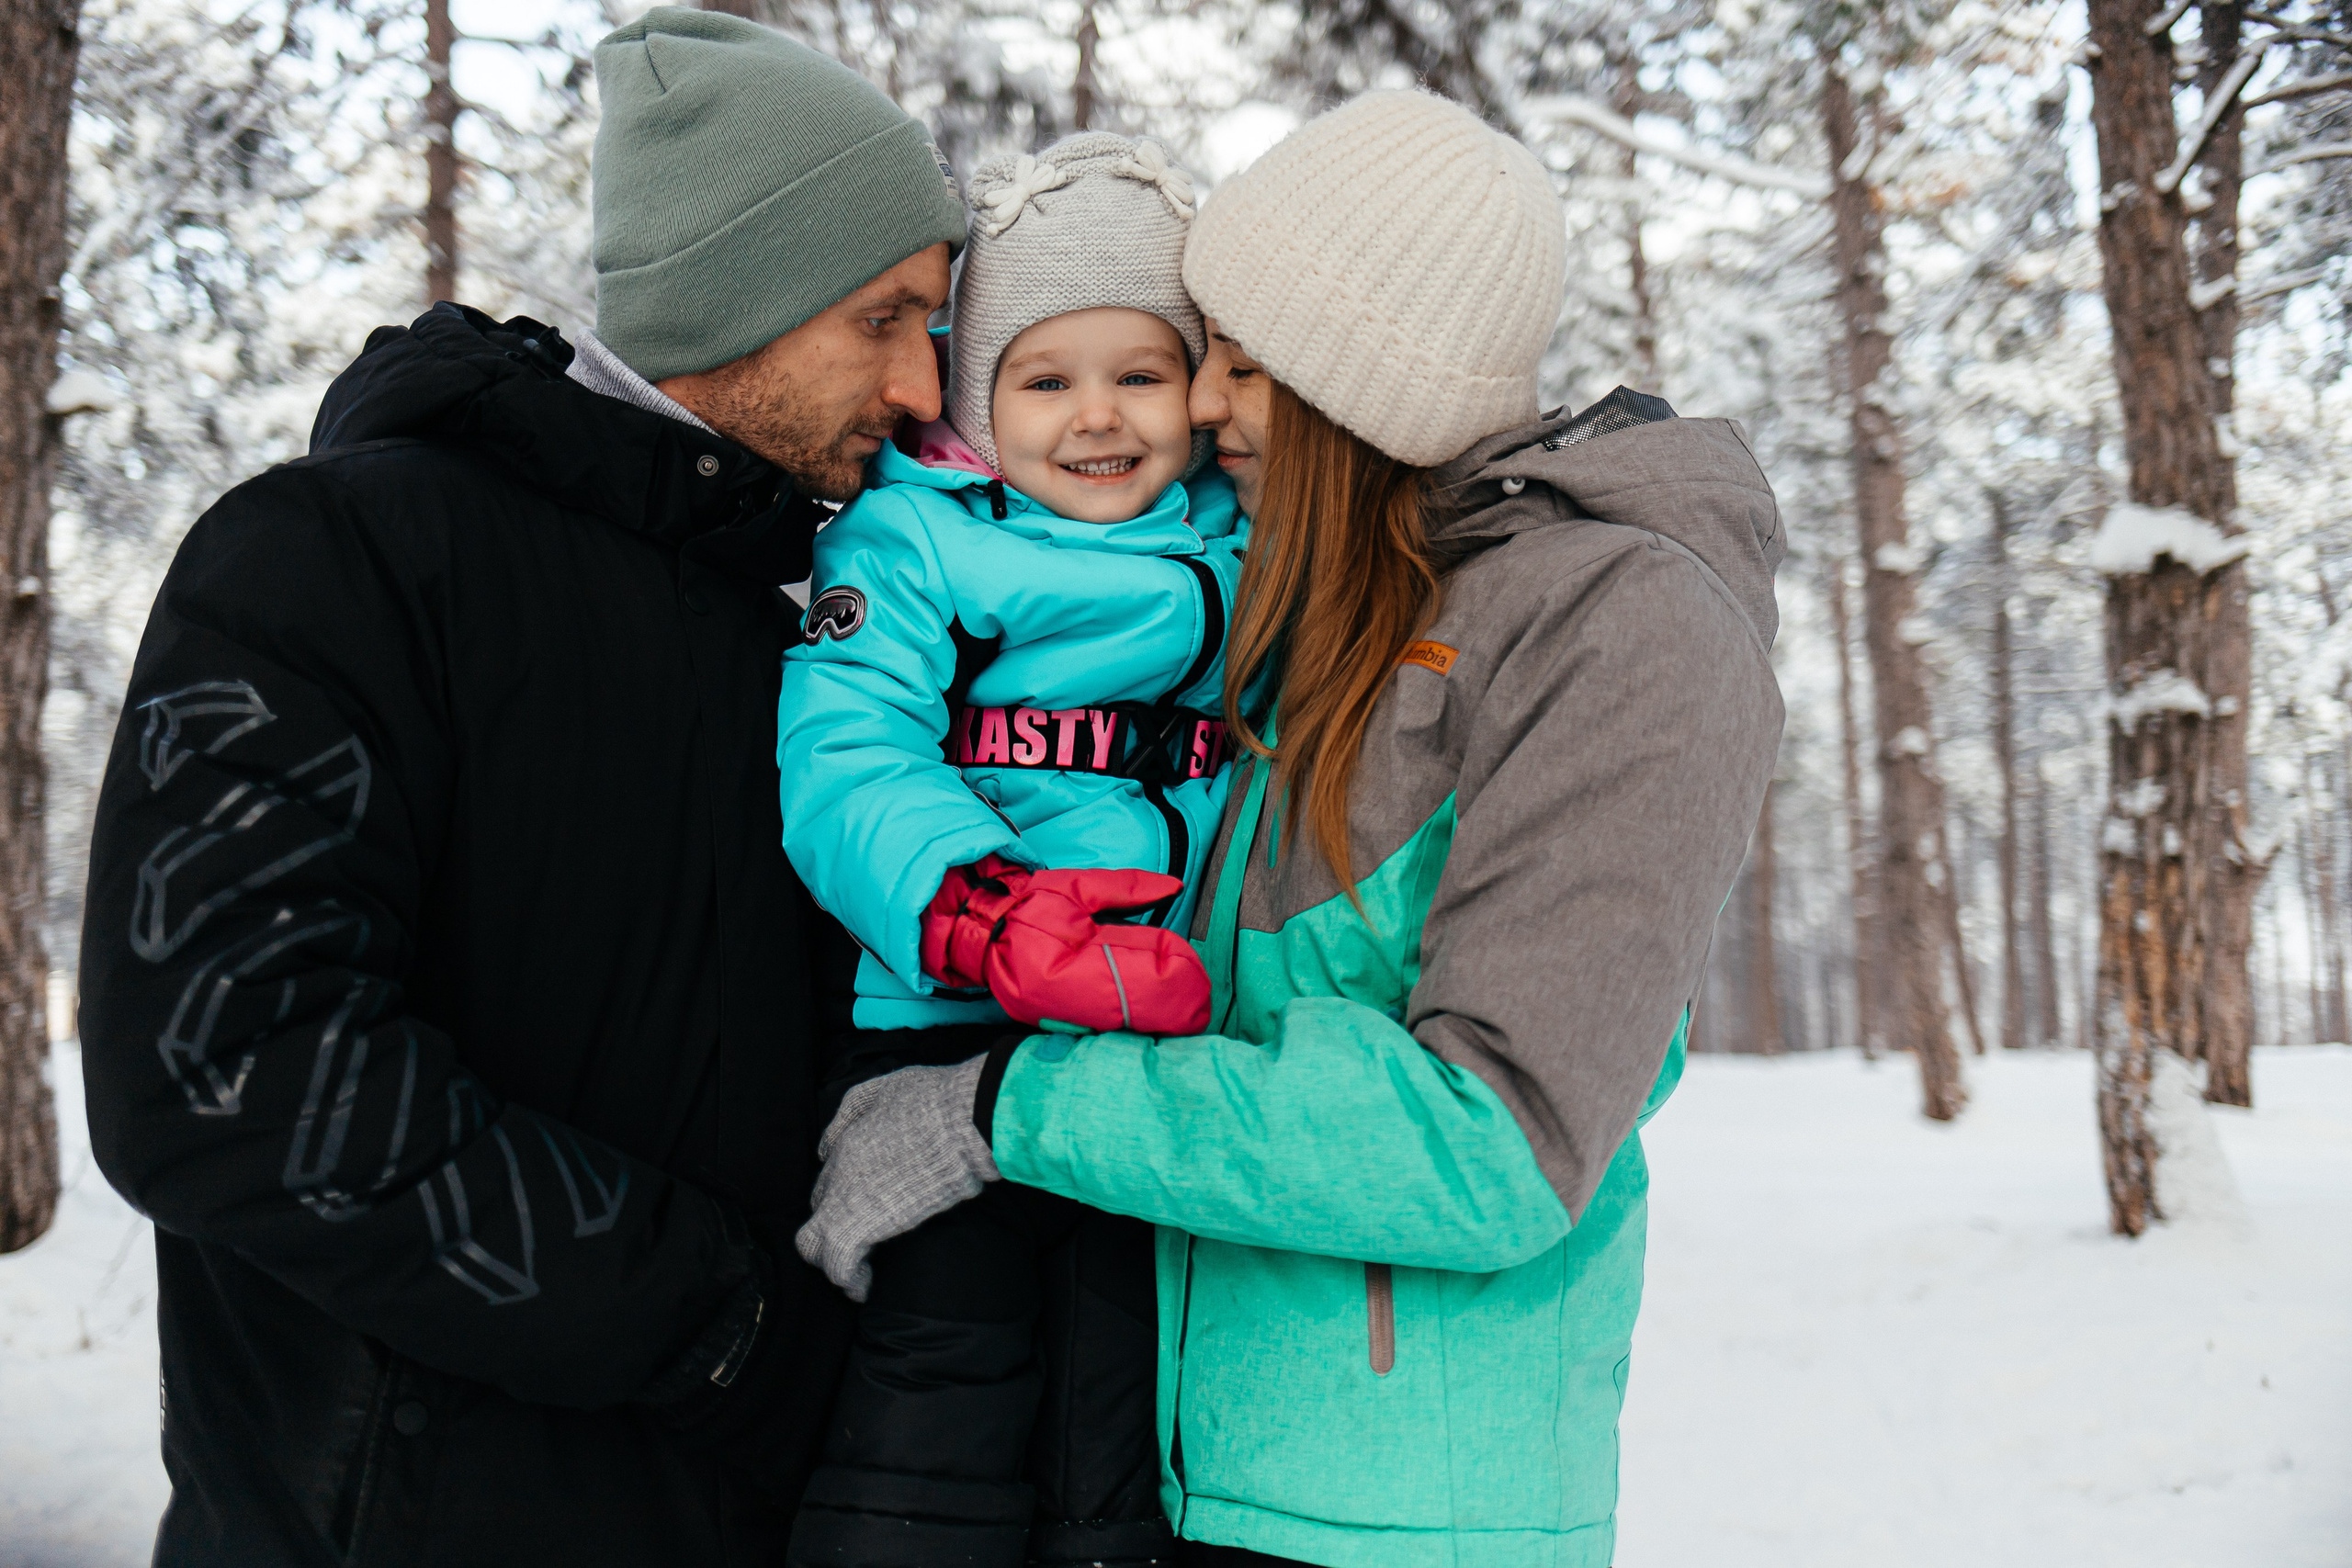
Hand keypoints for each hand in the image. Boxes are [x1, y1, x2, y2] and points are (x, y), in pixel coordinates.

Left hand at [795, 1057, 997, 1300]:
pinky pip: (838, 1265)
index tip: (862, 1207)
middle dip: (836, 1225)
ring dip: (833, 1262)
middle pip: (820, 1208)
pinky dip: (849, 1280)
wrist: (960, 1120)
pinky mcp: (860, 1227)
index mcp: (843, 1142)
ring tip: (854, 1276)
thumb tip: (826, 1145)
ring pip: (815, 1244)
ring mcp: (844, 1201)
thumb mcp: (881, 1089)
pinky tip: (864, 1289)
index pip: (827, 1178)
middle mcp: (836, 1173)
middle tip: (862, 1241)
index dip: (842, 1193)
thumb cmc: (933, 1100)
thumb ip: (849, 1114)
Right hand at [921, 856, 1210, 1033]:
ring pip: (1119, 1029)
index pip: (1136, 968)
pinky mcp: (1056, 1025)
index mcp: (1071, 951)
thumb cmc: (1028, 905)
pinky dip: (1131, 1029)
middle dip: (1171, 1009)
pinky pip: (1102, 1031)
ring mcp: (1058, 1013)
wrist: (979, 933)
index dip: (1171, 974)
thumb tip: (1173, 886)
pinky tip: (1156, 1026)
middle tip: (1201, 1005)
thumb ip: (1127, 888)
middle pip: (1133, 1009)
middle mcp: (1066, 990)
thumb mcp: (1077, 886)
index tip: (1194, 970)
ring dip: (1155, 1025)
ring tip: (1187, 1017)